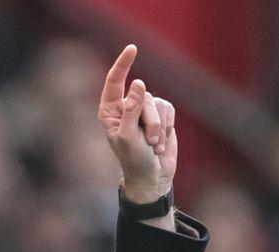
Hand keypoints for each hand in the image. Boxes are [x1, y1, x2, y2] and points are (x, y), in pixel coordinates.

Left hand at [97, 44, 176, 203]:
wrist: (151, 176)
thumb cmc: (133, 160)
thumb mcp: (128, 136)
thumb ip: (132, 110)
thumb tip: (138, 83)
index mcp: (109, 111)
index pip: (114, 81)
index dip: (123, 64)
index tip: (132, 48)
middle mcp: (125, 107)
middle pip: (143, 95)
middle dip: (150, 119)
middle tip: (147, 141)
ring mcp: (143, 110)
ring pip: (158, 103)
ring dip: (159, 127)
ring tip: (153, 144)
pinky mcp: (160, 115)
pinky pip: (169, 109)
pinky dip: (168, 126)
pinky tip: (160, 142)